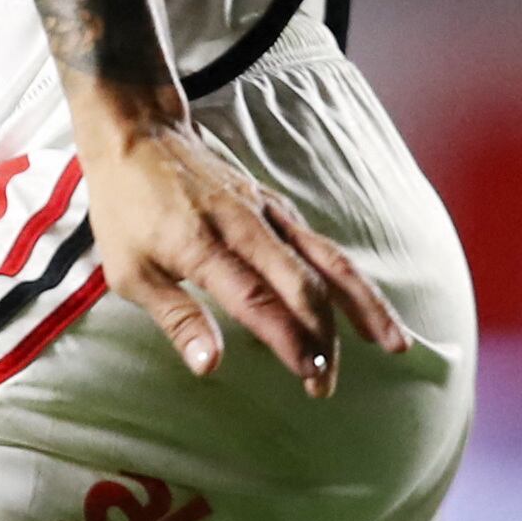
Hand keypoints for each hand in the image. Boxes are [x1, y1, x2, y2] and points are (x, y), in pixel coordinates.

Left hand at [68, 97, 411, 395]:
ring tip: (393, 343)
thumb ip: (176, 318)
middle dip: (324, 338)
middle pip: (302, 284)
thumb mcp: (130, 271)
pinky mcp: (278, 208)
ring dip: (362, 306)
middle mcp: (245, 227)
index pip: (257, 300)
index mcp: (203, 245)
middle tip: (325, 384)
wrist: (141, 136)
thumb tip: (209, 366)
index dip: (288, 340)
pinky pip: (322, 246)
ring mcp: (268, 214)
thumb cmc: (127, 209)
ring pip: (328, 261)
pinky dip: (350, 279)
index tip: (310, 375)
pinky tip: (366, 307)